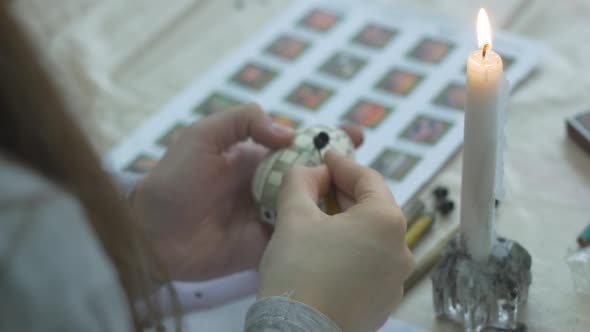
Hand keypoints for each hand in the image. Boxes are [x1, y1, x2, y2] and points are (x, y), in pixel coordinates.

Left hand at [133, 104, 362, 280]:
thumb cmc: (173, 183)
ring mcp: (270, 216)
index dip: (327, 136)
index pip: (299, 143)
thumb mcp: (201, 137)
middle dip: (342, 169)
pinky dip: (320, 232)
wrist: (153, 237)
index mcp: (255, 157)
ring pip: (313, 205)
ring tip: (362, 198)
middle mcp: (268, 185)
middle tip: (367, 169)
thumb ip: (242, 121)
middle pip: (314, 174)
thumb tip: (288, 133)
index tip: (357, 133)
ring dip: (336, 200)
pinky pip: (300, 236)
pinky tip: (343, 229)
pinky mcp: (268, 244)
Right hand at [257, 151, 413, 331]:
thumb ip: (300, 181)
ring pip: (372, 237)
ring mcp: (397, 279)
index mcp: (386, 221)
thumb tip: (310, 170)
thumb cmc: (299, 269)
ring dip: (348, 223)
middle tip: (318, 185)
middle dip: (344, 194)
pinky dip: (353, 250)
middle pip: (373, 207)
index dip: (343, 164)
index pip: (367, 179)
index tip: (325, 155)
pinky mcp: (385, 301)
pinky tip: (328, 253)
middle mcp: (402, 248)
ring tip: (320, 219)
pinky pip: (371, 263)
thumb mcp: (294, 216)